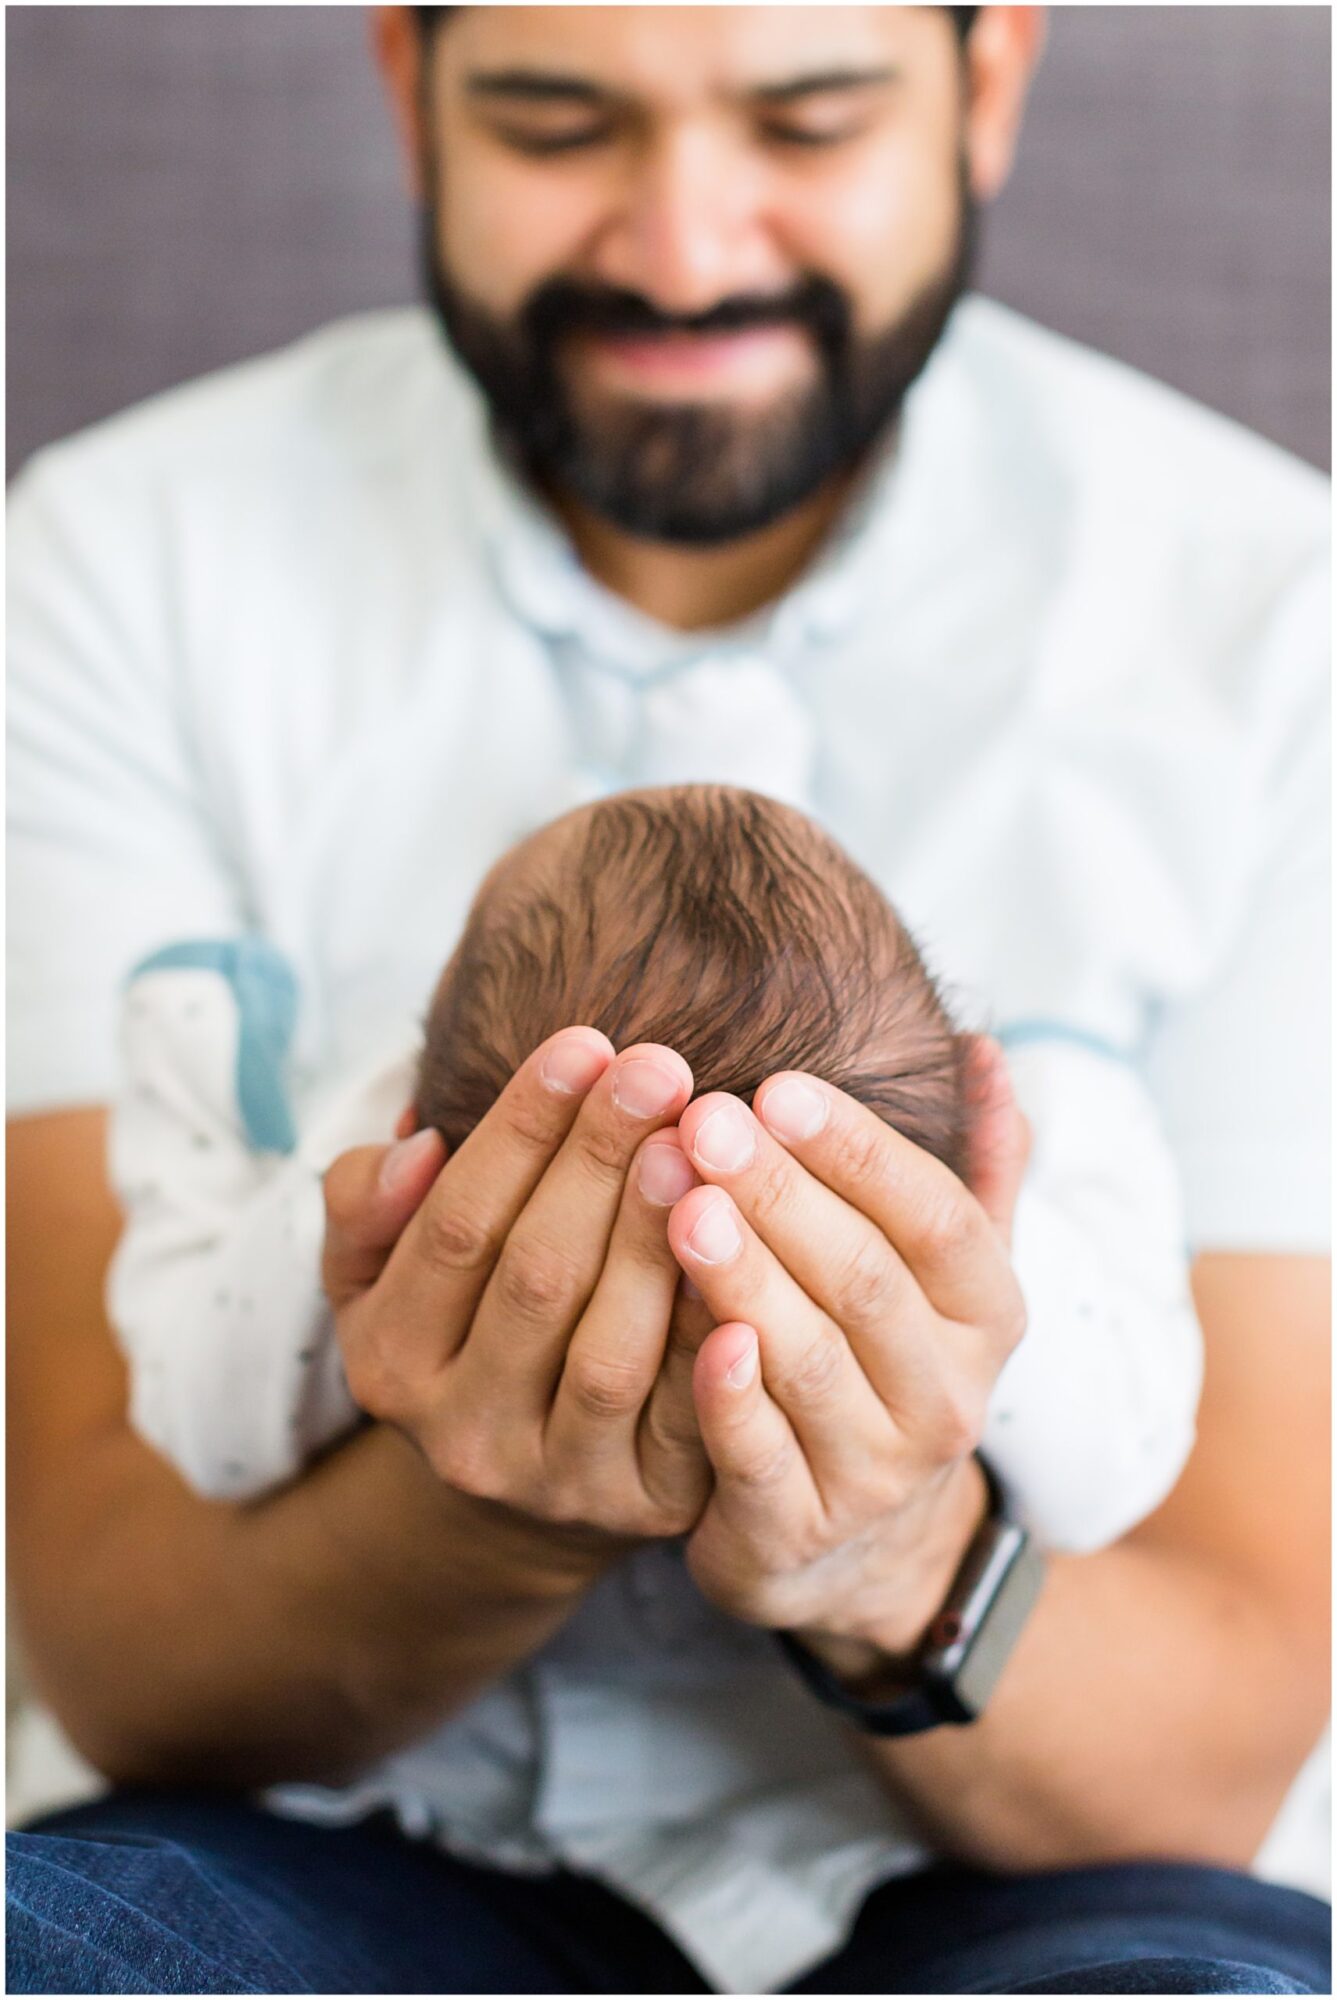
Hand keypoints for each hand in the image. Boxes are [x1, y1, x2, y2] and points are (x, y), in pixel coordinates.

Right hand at [321, 1029, 716, 1556]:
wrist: (538, 1480)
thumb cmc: (469, 1326)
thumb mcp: (382, 1275)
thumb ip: (369, 1204)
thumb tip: (417, 1143)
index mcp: (390, 1363)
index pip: (456, 1227)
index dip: (520, 1131)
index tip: (583, 1043)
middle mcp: (462, 1435)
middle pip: (535, 1278)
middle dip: (598, 1162)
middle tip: (659, 1067)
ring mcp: (557, 1482)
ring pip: (610, 1349)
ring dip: (657, 1238)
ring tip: (701, 1141)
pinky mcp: (648, 1506)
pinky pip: (692, 1416)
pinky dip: (718, 1335)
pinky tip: (752, 1249)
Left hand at [667, 1039, 1029, 1671]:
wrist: (855, 1548)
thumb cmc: (885, 1367)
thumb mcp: (948, 1276)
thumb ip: (973, 1166)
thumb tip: (988, 1049)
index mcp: (986, 1313)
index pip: (935, 1215)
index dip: (859, 1151)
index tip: (776, 1087)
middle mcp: (946, 1394)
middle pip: (865, 1279)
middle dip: (781, 1194)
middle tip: (701, 1122)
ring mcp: (876, 1471)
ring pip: (810, 1361)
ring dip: (746, 1279)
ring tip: (679, 1206)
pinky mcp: (798, 1529)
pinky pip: (761, 1458)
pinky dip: (731, 1400)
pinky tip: (698, 1338)